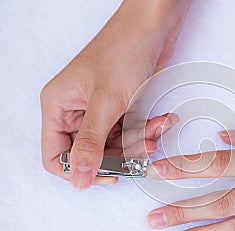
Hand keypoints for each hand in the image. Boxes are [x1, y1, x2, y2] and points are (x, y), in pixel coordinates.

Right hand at [40, 0, 189, 190]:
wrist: (152, 28)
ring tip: (156, 127)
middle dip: (121, 153)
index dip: (78, 170)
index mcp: (58, 107)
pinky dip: (147, 129)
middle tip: (142, 149)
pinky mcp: (121, 106)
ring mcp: (100, 109)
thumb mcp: (105, 104)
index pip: (56, 155)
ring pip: (116, 144)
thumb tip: (78, 181)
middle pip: (92, 152)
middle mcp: (76, 110)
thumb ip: (90, 145)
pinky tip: (161, 119)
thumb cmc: (123, 53)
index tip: (108, 175)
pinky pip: (131, 131)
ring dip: (139, 140)